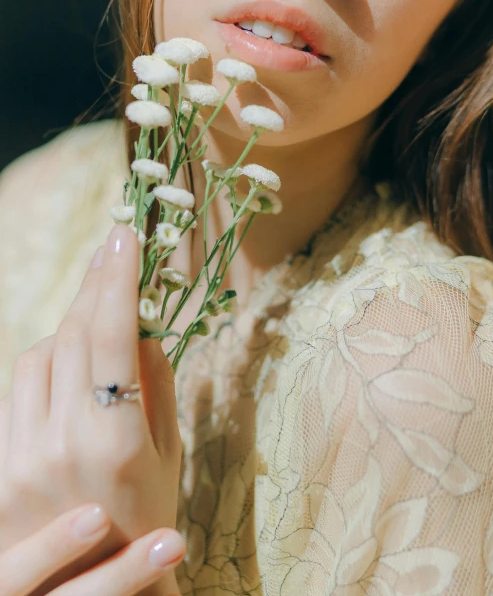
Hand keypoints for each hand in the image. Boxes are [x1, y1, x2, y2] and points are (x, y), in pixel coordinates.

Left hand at [0, 225, 183, 591]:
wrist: (87, 589)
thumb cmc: (147, 521)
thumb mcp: (170, 453)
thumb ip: (155, 382)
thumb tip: (140, 324)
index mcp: (117, 442)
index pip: (111, 336)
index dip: (117, 280)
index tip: (125, 237)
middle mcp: (62, 442)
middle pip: (72, 334)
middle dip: (96, 288)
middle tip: (114, 255)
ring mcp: (22, 453)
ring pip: (37, 352)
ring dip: (69, 326)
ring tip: (97, 327)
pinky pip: (17, 386)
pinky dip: (44, 363)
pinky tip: (65, 368)